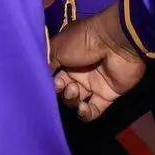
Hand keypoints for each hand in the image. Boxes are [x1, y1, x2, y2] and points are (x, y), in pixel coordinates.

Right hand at [49, 4, 145, 122]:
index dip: (48, 81)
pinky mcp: (107, 95)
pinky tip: (83, 107)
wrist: (116, 42)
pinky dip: (86, 113)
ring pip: (76, 101)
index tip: (45, 83)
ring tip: (75, 91)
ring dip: (71, 100)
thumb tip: (38, 77)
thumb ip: (46, 64)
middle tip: (64, 85)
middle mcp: (80, 71)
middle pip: (63, 89)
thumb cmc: (84, 42)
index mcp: (68, 57)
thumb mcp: (58, 47)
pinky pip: (93, 111)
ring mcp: (94, 83)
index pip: (53, 74)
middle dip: (60, 90)